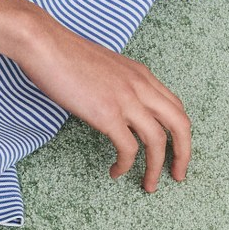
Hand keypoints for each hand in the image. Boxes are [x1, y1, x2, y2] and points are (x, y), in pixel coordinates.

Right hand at [15, 20, 190, 193]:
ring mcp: (125, 100)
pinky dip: (126, 165)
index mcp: (142, 75)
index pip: (176, 107)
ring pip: (158, 141)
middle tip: (177, 175)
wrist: (45, 45)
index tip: (176, 152)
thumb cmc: (65, 55)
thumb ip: (120, 86)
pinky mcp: (107, 114)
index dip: (181, 134)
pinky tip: (116, 172)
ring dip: (156, 168)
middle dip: (184, 154)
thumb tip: (119, 107)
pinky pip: (129, 148)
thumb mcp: (106, 67)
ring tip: (148, 184)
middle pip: (180, 124)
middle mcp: (141, 86)